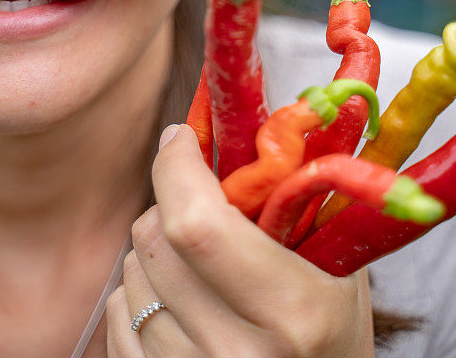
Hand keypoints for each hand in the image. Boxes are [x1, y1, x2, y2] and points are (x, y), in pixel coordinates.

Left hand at [106, 124, 374, 357]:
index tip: (180, 138)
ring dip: (158, 250)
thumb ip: (297, 196)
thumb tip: (244, 121)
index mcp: (291, 312)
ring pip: (131, 272)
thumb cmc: (334, 329)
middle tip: (202, 203)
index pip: (195, 223)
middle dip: (170, 202)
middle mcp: (236, 354)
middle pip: (153, 239)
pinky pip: (116, 315)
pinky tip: (182, 302)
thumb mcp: (338, 262)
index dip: (176, 167)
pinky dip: (141, 292)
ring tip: (201, 265)